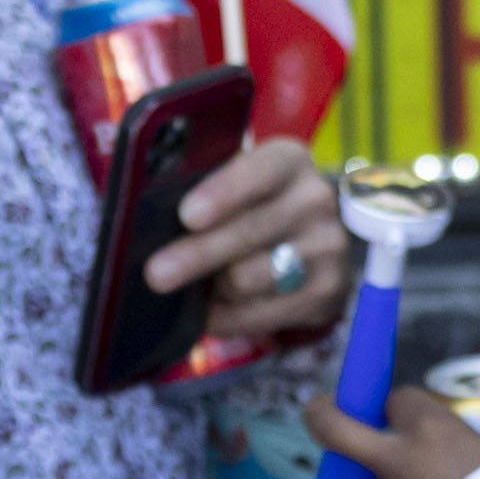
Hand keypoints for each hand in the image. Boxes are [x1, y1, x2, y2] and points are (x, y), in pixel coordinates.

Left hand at [151, 133, 346, 338]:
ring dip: (213, 287)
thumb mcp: (239, 180)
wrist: (318, 237)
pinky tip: (211, 310)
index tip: (187, 216)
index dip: (222, 194)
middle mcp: (315, 200)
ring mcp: (326, 248)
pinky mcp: (326, 292)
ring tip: (200, 283)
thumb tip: (153, 222)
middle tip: (156, 274)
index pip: (258, 173)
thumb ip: (205, 188)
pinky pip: (258, 315)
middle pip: (247, 233)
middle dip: (197, 255)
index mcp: (288, 161)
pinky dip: (225, 317)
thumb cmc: (257, 203)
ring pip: (247, 279)